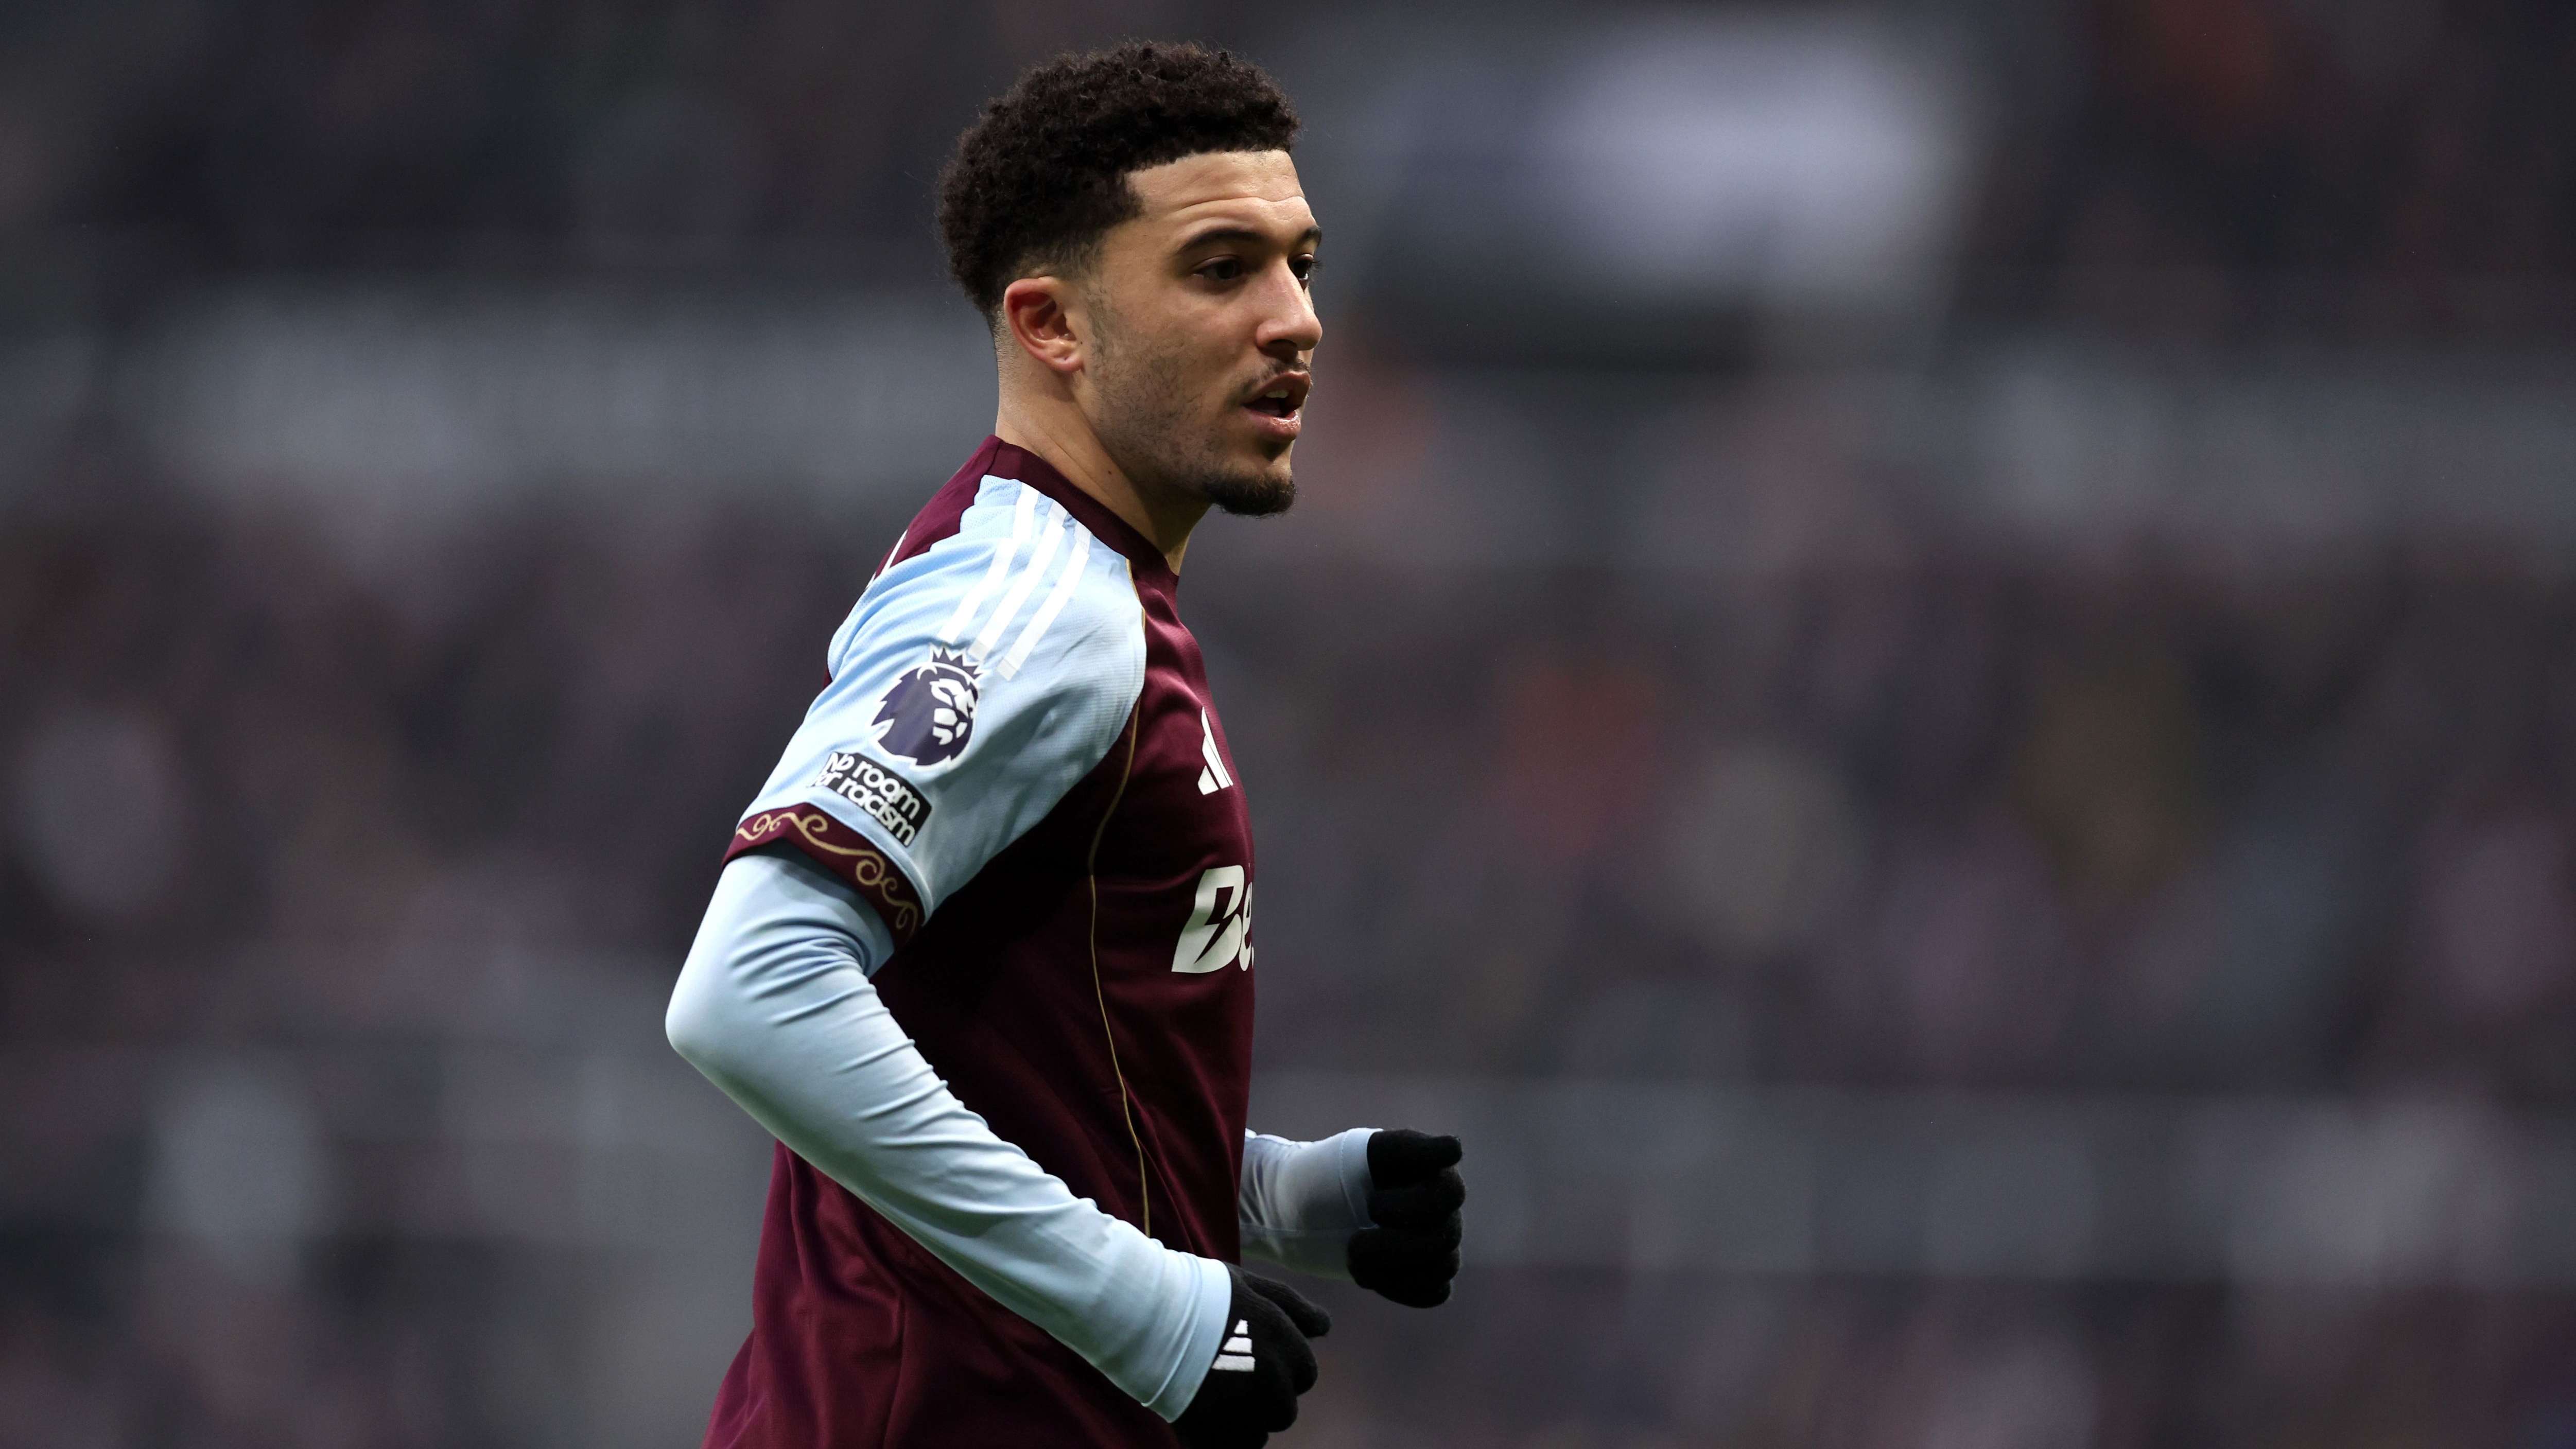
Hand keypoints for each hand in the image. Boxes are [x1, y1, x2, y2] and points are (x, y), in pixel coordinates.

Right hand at [1172, 1266, 1332, 1448]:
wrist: (1145, 1315)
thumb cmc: (1197, 1293)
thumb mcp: (1250, 1285)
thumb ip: (1293, 1306)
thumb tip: (1325, 1327)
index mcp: (1284, 1343)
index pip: (1306, 1374)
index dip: (1282, 1368)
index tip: (1255, 1358)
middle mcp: (1272, 1380)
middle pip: (1285, 1409)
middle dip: (1266, 1397)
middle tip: (1232, 1377)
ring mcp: (1243, 1411)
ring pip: (1262, 1432)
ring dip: (1247, 1420)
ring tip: (1217, 1395)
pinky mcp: (1213, 1436)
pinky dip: (1227, 1440)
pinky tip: (1207, 1415)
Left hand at [1348, 1129, 1463, 1307]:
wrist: (1304, 1208)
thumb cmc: (1331, 1174)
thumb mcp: (1361, 1153)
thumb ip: (1409, 1149)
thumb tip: (1456, 1148)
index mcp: (1434, 1172)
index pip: (1450, 1194)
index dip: (1411, 1207)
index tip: (1371, 1205)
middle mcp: (1444, 1207)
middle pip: (1444, 1238)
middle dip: (1393, 1247)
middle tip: (1353, 1246)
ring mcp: (1439, 1242)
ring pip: (1443, 1267)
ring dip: (1393, 1269)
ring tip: (1354, 1259)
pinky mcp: (1427, 1274)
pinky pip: (1435, 1292)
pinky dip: (1402, 1288)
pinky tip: (1370, 1276)